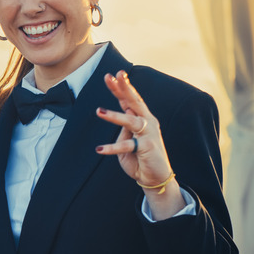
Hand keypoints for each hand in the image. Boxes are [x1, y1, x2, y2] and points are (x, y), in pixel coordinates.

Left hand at [95, 70, 183, 218]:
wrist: (155, 178)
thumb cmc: (139, 159)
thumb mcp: (126, 142)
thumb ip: (123, 130)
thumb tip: (119, 120)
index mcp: (141, 118)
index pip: (129, 100)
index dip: (120, 87)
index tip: (110, 75)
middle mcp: (147, 122)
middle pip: (134, 101)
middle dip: (125, 87)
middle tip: (115, 74)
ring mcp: (149, 133)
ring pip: (130, 120)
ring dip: (114, 116)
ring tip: (98, 111)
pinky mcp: (147, 146)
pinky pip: (127, 145)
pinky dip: (112, 148)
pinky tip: (99, 149)